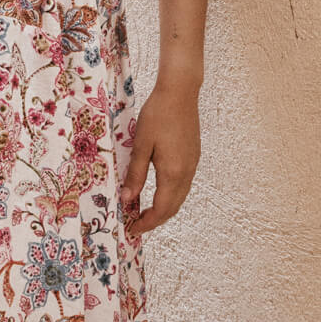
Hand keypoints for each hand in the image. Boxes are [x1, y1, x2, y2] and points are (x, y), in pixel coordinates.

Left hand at [119, 77, 201, 235]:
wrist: (180, 92)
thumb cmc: (157, 114)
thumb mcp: (141, 145)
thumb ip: (135, 174)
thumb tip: (127, 199)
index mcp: (173, 172)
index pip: (161, 209)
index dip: (146, 223)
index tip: (131, 229)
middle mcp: (186, 172)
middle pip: (173, 208)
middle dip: (155, 220)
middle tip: (135, 224)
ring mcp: (192, 165)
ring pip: (179, 197)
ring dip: (163, 208)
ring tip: (143, 211)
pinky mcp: (193, 157)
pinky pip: (183, 185)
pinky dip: (170, 196)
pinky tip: (157, 192)